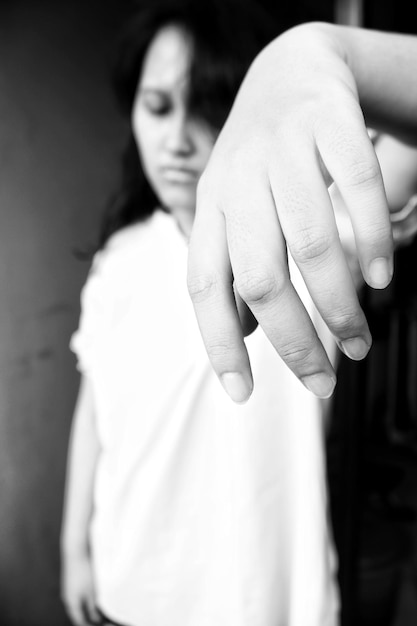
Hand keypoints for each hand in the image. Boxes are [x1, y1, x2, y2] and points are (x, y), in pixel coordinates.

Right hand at [61, 552, 100, 625]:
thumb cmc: (83, 570)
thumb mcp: (91, 591)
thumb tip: (96, 620)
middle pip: (79, 613)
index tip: (101, 625)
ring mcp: (69, 589)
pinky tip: (96, 595)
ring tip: (102, 608)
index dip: (89, 625)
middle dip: (90, 618)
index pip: (80, 621)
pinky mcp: (72, 582)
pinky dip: (88, 599)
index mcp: (71, 603)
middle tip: (102, 618)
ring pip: (80, 604)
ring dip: (90, 608)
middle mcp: (68, 598)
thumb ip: (93, 607)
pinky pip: (80, 595)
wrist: (76, 550)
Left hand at [188, 22, 392, 401]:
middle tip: (322, 380)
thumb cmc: (261, 160)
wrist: (289, 70)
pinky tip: (381, 278)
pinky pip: (357, 189)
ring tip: (358, 340)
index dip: (218, 344)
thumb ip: (233, 268)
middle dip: (293, 341)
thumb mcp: (232, 211)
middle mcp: (238, 181)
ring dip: (337, 305)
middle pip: (259, 277)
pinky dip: (372, 241)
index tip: (241, 394)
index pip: (203, 286)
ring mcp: (282, 150)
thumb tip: (243, 334)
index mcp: (211, 209)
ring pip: (310, 243)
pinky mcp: (328, 124)